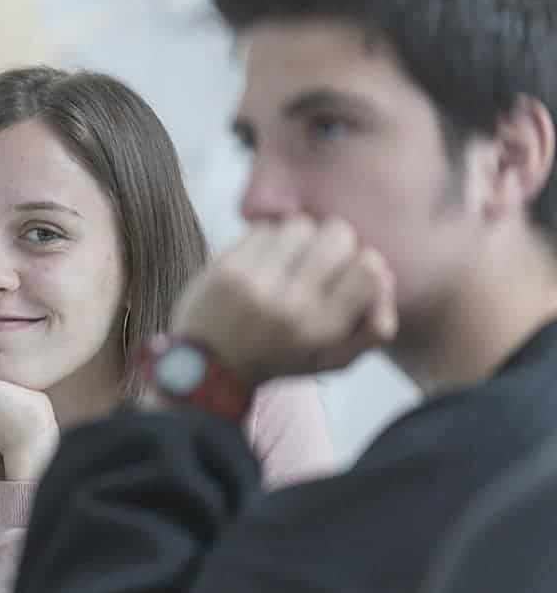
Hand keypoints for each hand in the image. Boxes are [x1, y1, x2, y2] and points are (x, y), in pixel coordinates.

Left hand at [170, 216, 397, 385]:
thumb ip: (371, 329)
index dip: (364, 262)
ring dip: (300, 237)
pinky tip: (263, 260)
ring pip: (301, 224)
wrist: (207, 368)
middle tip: (319, 260)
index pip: (369, 267)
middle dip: (334, 242)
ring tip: (290, 260)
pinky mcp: (226, 268)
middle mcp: (291, 305)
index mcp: (322, 329)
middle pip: (338, 234)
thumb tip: (386, 277)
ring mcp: (256, 283)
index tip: (349, 274)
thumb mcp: (330, 360)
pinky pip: (264, 228)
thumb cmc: (277, 359)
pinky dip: (268, 238)